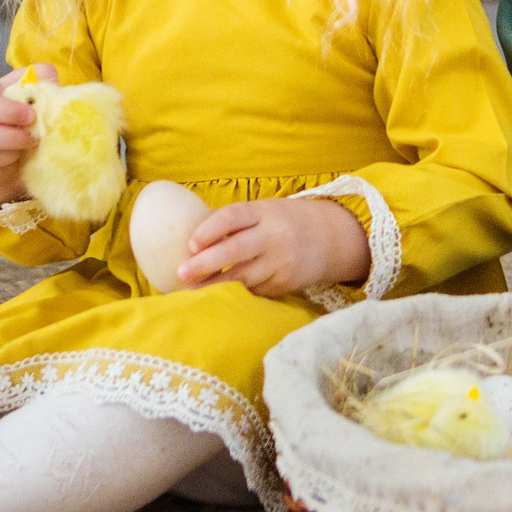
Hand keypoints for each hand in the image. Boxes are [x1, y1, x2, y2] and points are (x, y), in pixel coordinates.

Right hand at [0, 65, 55, 205]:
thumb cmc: (7, 109)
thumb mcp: (20, 88)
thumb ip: (36, 77)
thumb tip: (48, 75)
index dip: (9, 112)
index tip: (31, 116)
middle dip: (12, 138)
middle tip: (33, 138)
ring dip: (10, 156)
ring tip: (24, 149)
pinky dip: (4, 173)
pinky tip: (14, 164)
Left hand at [176, 197, 370, 299]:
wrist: (329, 238)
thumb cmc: (283, 222)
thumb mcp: (263, 211)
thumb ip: (233, 221)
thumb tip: (187, 234)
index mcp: (264, 212)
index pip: (233, 216)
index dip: (209, 229)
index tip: (190, 243)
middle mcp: (273, 236)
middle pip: (236, 249)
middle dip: (206, 263)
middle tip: (181, 273)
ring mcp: (280, 261)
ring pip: (243, 277)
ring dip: (214, 286)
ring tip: (189, 294)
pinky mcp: (284, 283)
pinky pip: (254, 291)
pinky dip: (234, 295)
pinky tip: (216, 299)